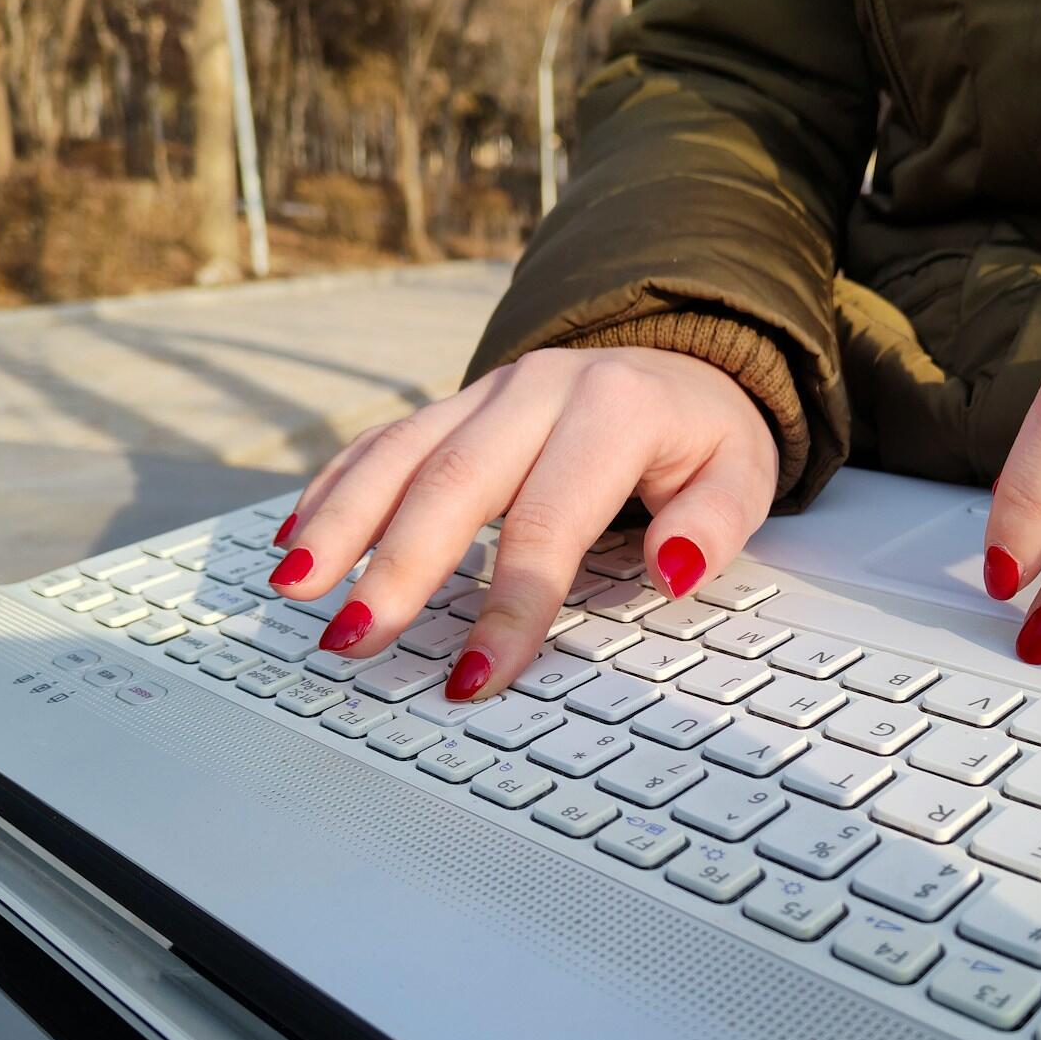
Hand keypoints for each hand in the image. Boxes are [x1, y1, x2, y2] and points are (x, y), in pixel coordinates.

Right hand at [273, 346, 777, 697]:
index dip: (509, 604)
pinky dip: (334, 489)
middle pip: (452, 483)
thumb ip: (715, 522)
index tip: (476, 676)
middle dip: (398, 568)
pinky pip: (381, 442)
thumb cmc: (703, 439)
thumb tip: (674, 570)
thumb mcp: (744, 474)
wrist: (681, 364)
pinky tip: (296, 537)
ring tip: (296, 589)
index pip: (549, 522)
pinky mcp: (455, 406)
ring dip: (341, 524)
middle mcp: (538, 388)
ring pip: (398, 454)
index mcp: (613, 408)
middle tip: (354, 640)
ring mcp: (486, 393)